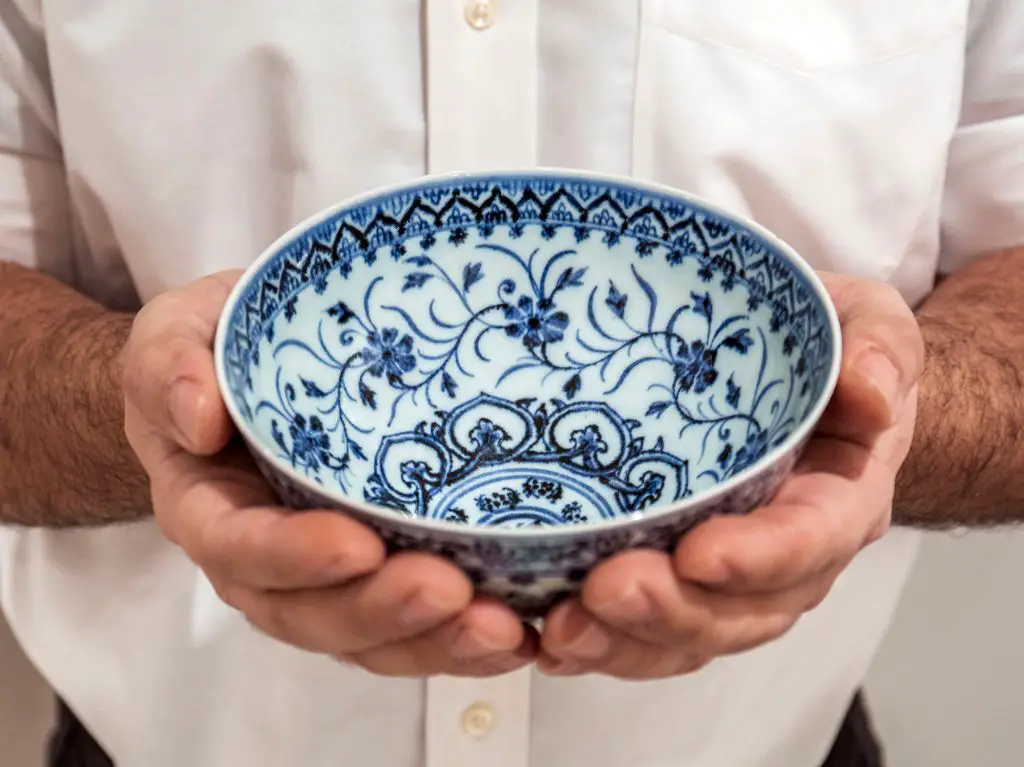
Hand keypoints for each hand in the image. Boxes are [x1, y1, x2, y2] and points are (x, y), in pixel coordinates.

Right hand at [123, 272, 535, 676]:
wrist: (251, 373)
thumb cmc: (215, 354)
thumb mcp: (178, 334)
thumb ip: (170, 364)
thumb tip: (198, 415)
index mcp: (209, 506)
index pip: (240, 547)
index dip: (294, 556)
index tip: (358, 544)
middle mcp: (263, 560)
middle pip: (311, 613)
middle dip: (381, 611)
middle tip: (450, 591)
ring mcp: (322, 578)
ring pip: (368, 638)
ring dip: (433, 643)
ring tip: (500, 630)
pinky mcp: (375, 577)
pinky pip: (409, 628)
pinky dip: (458, 641)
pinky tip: (518, 634)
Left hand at [538, 274, 924, 678]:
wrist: (797, 385)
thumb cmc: (821, 352)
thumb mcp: (865, 324)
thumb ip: (881, 348)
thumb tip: (872, 393)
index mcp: (840, 497)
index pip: (811, 539)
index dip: (759, 557)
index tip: (699, 553)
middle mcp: (790, 557)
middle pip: (743, 611)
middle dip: (674, 610)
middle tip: (603, 590)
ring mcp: (733, 579)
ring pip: (691, 637)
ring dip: (628, 643)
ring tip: (565, 630)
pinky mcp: (682, 583)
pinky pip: (651, 636)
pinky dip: (604, 646)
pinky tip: (552, 643)